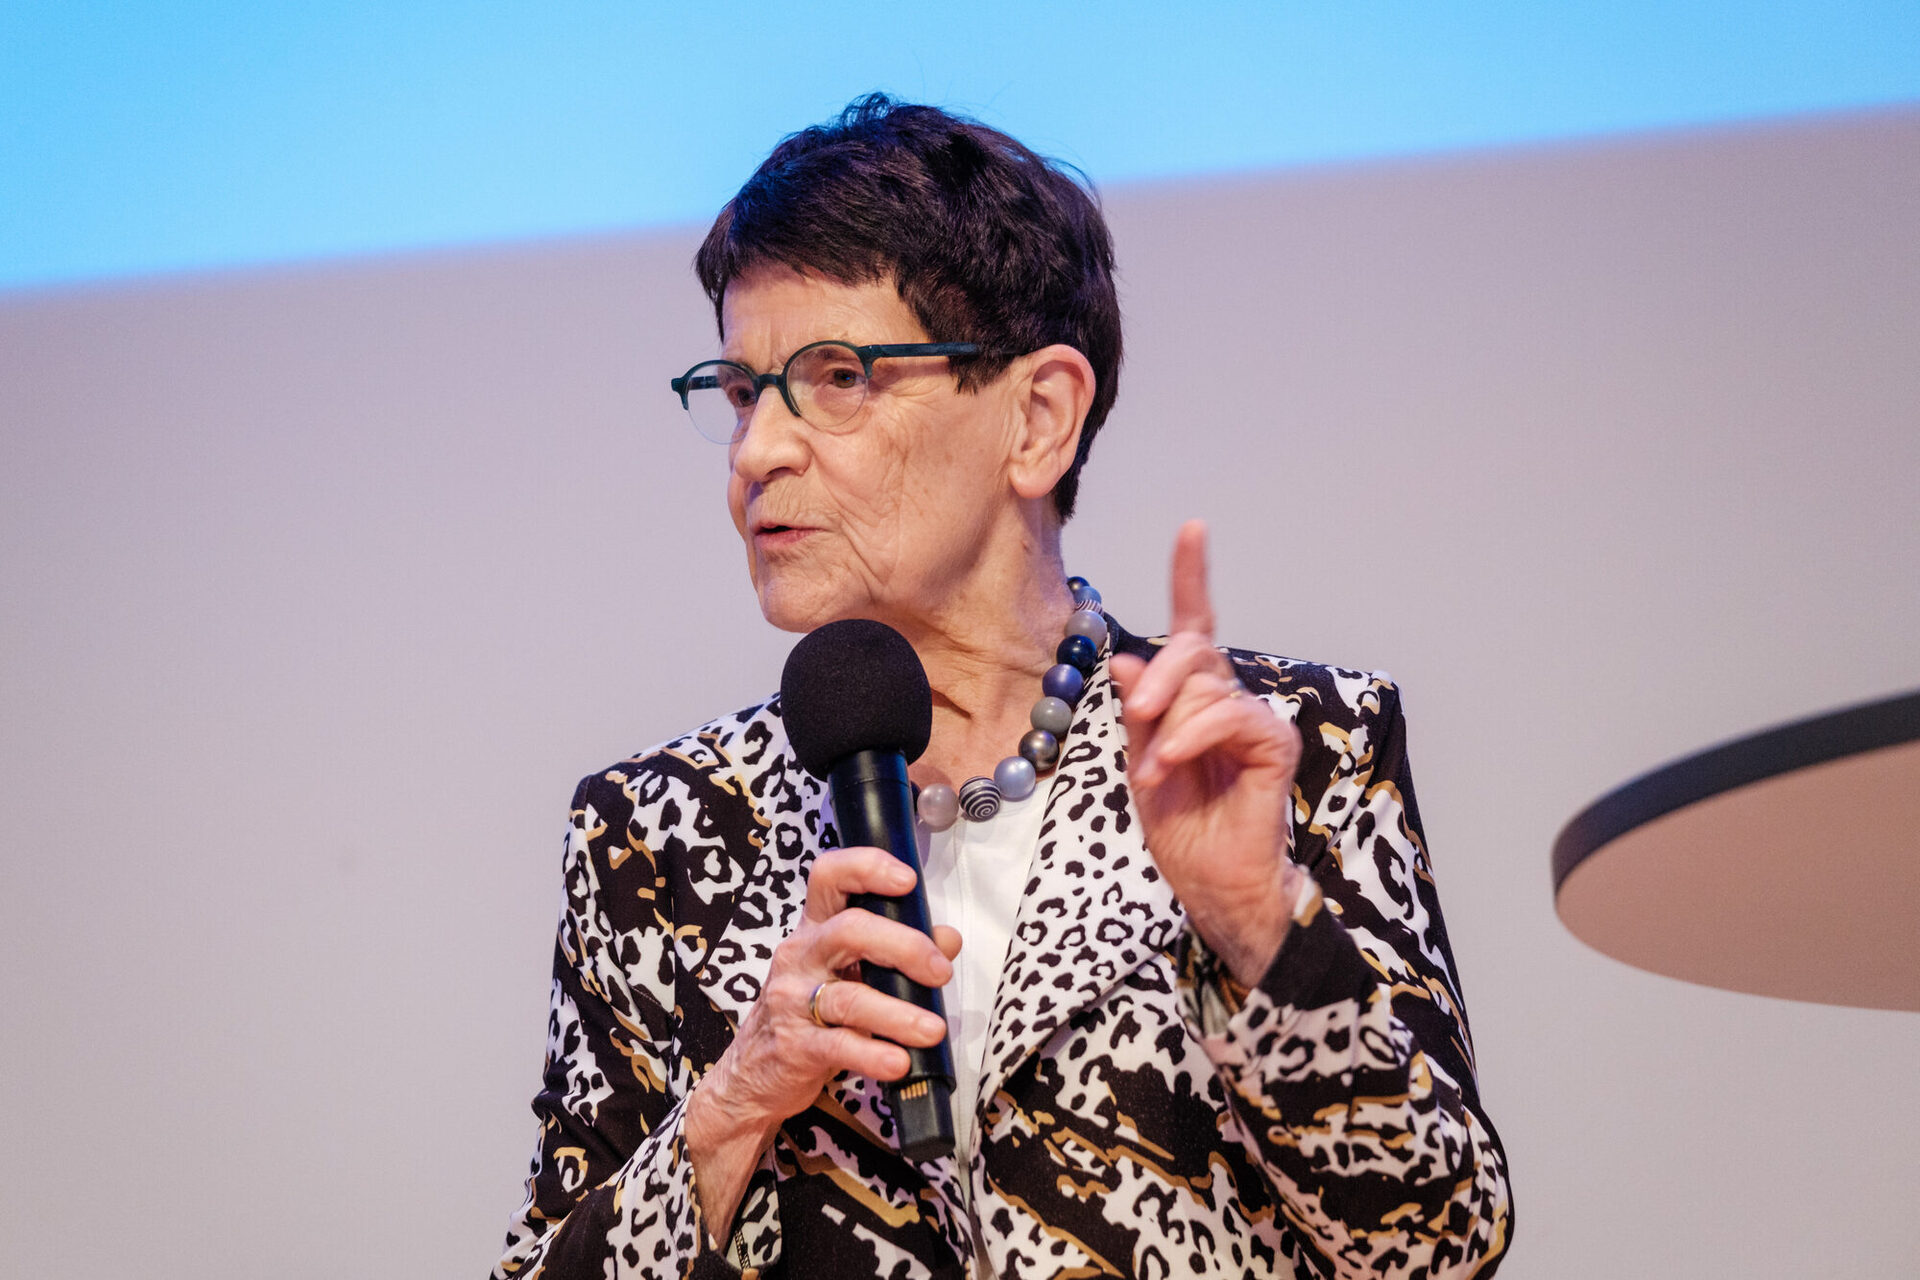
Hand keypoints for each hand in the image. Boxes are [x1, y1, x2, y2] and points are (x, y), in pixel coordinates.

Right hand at [685, 846, 960, 1239]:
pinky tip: (899, 1061)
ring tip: (932, 1029)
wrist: (752, 1074)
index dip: (867, 867)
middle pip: (849, 931)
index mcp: (815, 929)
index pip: (829, 876)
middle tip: (939, 972)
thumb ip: (898, 953)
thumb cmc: (810, 1012)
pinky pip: (838, 1046)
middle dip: (903, 946)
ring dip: (898, 1014)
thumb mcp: (850, 974)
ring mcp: (793, 1001)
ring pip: (848, 998)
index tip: (907, 880)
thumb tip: (947, 938)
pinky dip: (873, 1054)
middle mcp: (801, 956)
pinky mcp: (795, 1046)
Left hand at [1108, 520, 1304, 986]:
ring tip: (1156, 773)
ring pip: (1205, 686)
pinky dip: (1190, 737)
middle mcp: (1229, 700)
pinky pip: (1228, 716)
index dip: (1193, 577)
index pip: (1195, 628)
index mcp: (1196, 699)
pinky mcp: (1275, 744)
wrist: (1214, 885)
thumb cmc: (1183, 828)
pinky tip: (1171, 765)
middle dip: (1157, 676)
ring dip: (1167, 729)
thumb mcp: (1141, 761)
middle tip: (1134, 709)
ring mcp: (1256, 719)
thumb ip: (1138, 710)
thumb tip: (1126, 658)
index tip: (1193, 529)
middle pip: (1193, 650)